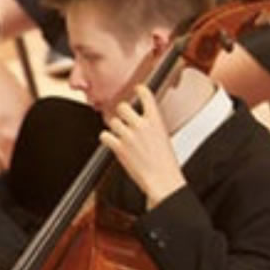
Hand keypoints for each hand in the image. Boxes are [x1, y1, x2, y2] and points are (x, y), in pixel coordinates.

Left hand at [101, 85, 183, 208]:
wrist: (162, 179)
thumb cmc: (165, 163)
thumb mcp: (164, 137)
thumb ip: (152, 126)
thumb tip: (141, 122)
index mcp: (156, 120)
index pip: (146, 95)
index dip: (140, 90)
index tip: (137, 89)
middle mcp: (141, 125)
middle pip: (123, 107)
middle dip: (122, 112)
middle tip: (124, 119)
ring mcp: (128, 135)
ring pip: (113, 122)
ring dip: (115, 128)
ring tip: (121, 136)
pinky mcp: (118, 147)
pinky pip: (105, 135)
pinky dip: (106, 138)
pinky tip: (111, 142)